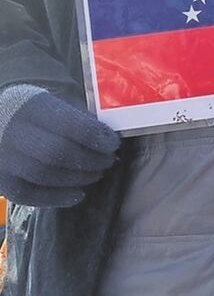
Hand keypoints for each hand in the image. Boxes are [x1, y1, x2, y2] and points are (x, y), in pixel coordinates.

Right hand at [0, 85, 119, 206]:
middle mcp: (10, 131)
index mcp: (31, 107)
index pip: (68, 124)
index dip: (95, 137)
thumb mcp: (53, 103)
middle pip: (56, 152)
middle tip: (108, 161)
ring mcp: (1, 157)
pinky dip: (56, 197)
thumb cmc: (34, 114)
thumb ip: (76, 118)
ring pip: (42, 175)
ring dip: (77, 178)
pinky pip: (26, 195)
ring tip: (97, 174)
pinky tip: (77, 194)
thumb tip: (107, 138)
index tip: (114, 144)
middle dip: (90, 160)